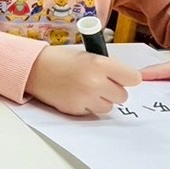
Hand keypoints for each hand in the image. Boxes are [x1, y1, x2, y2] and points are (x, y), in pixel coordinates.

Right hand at [26, 46, 141, 115]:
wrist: (36, 68)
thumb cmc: (63, 59)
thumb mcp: (90, 55)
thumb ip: (110, 67)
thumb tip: (131, 79)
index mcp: (100, 64)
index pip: (133, 78)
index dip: (128, 78)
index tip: (123, 77)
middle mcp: (95, 83)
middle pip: (123, 96)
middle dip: (114, 90)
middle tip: (102, 82)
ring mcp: (85, 98)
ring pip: (109, 107)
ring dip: (102, 100)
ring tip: (87, 88)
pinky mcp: (76, 110)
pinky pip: (93, 112)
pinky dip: (88, 106)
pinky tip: (77, 95)